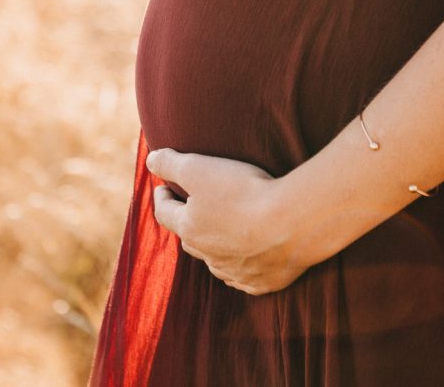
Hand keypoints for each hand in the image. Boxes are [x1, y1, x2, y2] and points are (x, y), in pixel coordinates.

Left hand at [145, 147, 313, 295]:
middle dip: (187, 222)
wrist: (293, 224)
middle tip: (192, 208)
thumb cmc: (245, 193)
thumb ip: (170, 163)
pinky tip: (250, 257)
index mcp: (190, 229)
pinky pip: (245, 277)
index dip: (162, 197)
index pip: (164, 213)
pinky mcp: (261, 283)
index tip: (163, 188)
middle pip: (189, 239)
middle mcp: (208, 256)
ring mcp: (236, 273)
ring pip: (216, 261)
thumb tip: (150, 161)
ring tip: (223, 231)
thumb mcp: (199, 168)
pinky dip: (243, 267)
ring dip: (215, 247)